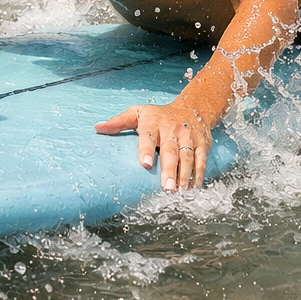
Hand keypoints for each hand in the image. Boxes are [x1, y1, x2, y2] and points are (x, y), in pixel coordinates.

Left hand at [95, 102, 211, 189]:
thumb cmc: (158, 115)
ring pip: (188, 157)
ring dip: (185, 176)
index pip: (148, 135)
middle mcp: (173, 129)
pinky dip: (199, 175)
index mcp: (153, 122)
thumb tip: (98, 127)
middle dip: (170, 169)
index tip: (145, 164)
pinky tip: (194, 189)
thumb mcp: (138, 112)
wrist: (193, 107)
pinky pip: (201, 160)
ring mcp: (189, 137)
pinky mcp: (203, 143)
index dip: (147, 149)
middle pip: (171, 150)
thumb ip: (119, 121)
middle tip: (166, 188)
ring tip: (180, 192)